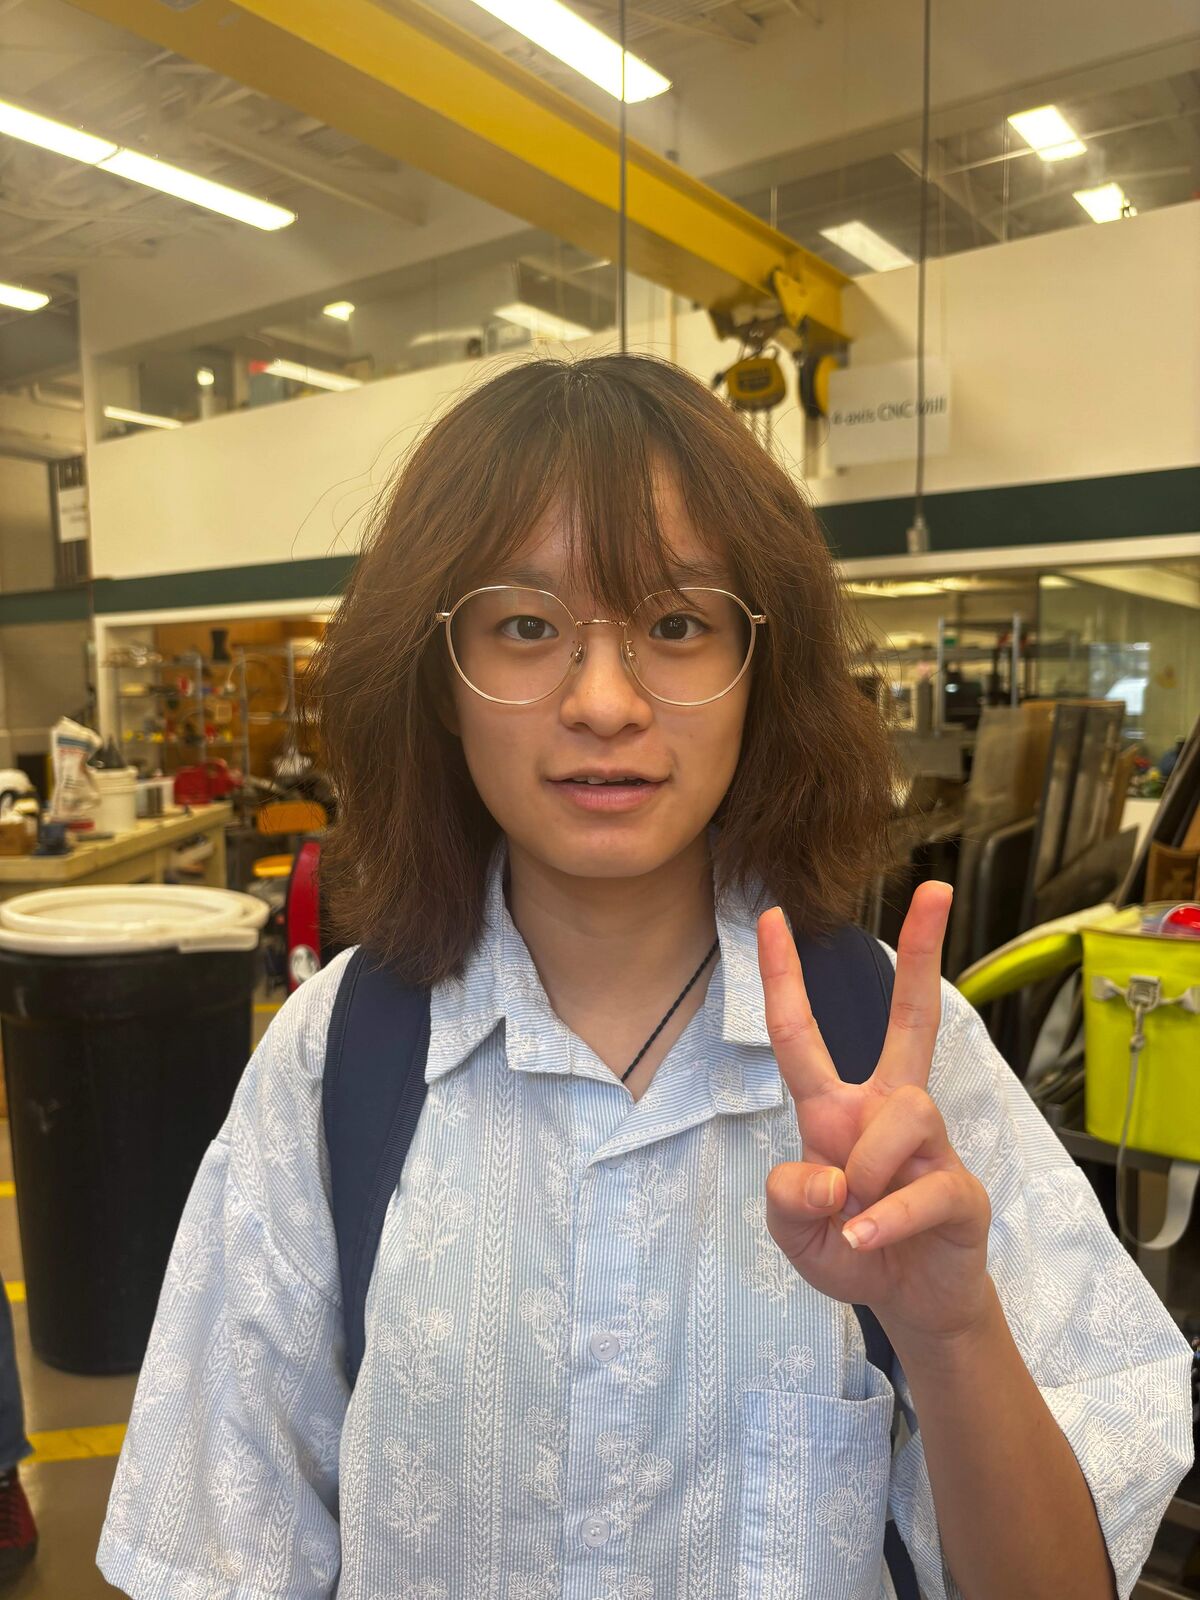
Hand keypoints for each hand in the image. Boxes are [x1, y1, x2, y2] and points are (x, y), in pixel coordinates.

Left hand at [757, 882, 991, 1347]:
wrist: (909, 1302)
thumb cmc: (847, 1248)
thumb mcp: (792, 1231)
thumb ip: (786, 1199)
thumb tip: (828, 1174)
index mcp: (836, 1110)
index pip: (801, 1034)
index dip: (783, 977)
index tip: (770, 916)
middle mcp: (886, 1112)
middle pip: (911, 1019)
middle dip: (924, 952)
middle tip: (936, 890)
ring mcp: (930, 1147)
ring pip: (902, 1114)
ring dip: (868, 1170)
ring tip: (855, 1217)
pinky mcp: (960, 1191)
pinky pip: (923, 1188)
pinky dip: (887, 1221)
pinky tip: (866, 1241)